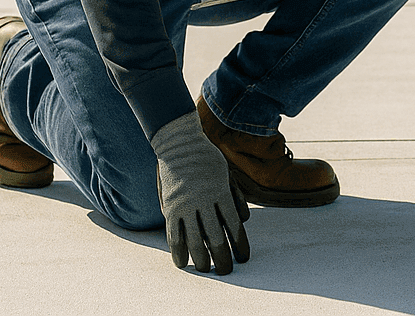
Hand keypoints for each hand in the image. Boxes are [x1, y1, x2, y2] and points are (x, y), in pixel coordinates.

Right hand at [152, 111, 249, 273]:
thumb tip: (244, 220)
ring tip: (206, 269)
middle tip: (226, 270)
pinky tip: (182, 262)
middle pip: (216, 238)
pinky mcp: (170, 207)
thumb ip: (236, 197)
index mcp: (221, 193)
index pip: (234, 226)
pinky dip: (178, 251)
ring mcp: (185, 205)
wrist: (179, 144)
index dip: (240, 245)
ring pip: (194, 240)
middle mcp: (204, 201)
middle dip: (223, 258)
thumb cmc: (207, 159)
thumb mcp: (227, 174)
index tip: (244, 258)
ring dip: (201, 259)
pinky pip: (174, 234)